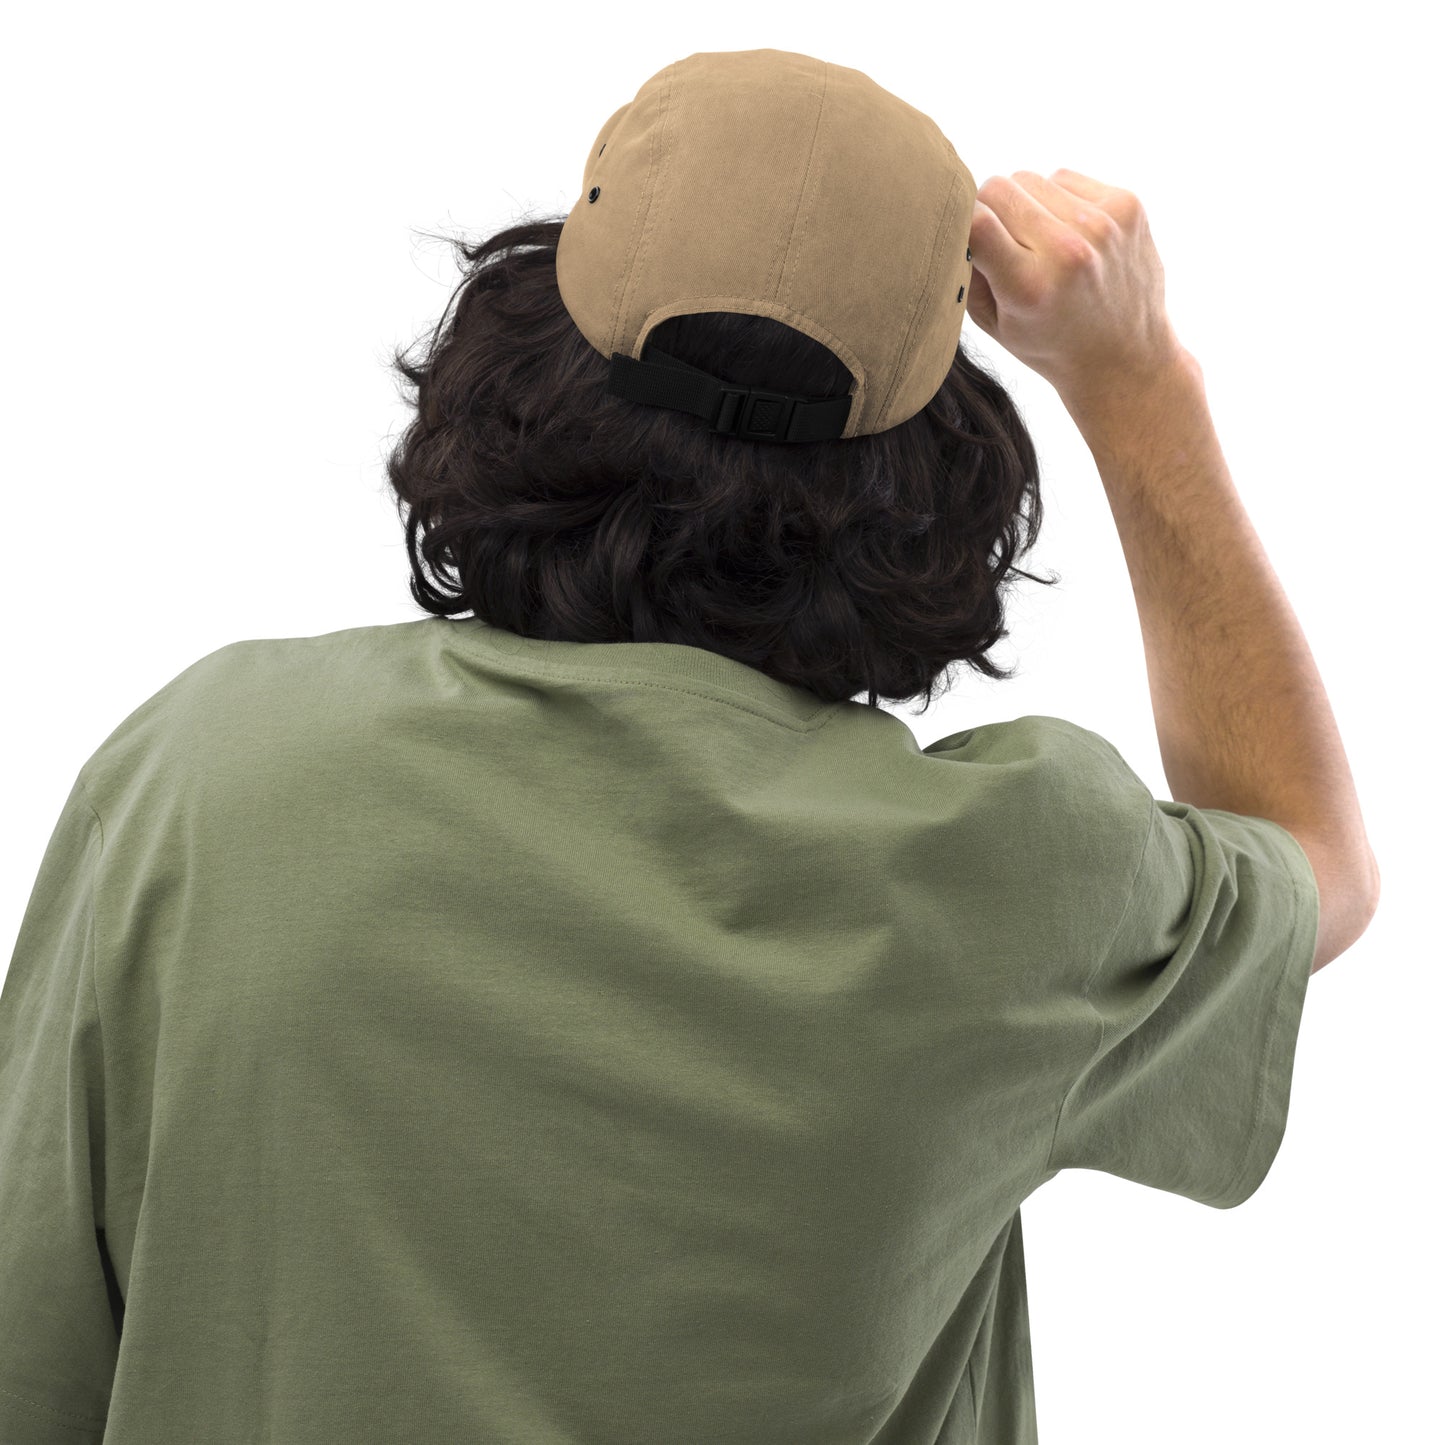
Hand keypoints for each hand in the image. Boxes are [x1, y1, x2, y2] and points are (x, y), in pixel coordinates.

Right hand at [965, 168, 1189, 401]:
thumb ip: (966, 271)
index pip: (974, 219)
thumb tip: (952, 217)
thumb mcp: (994, 325)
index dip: (962, 221)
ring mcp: (1101, 225)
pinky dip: (1058, 199)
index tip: (966, 236)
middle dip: (990, 210)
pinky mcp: (1126, 205)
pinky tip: (1069, 233)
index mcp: (1028, 288)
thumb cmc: (1049, 343)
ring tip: (1040, 242)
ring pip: (1030, 178)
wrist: (1125, 358)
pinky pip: (1064, 178)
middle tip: (1003, 242)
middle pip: (998, 188)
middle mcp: (1067, 251)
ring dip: (1025, 204)